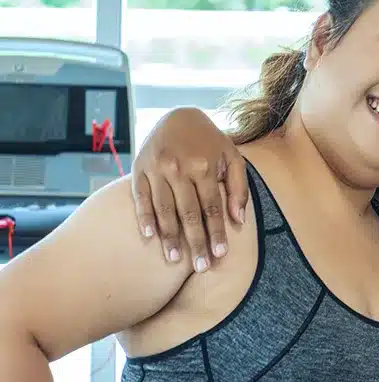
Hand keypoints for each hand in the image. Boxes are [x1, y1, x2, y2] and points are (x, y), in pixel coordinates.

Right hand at [130, 108, 247, 268]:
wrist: (177, 115)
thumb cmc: (210, 141)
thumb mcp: (232, 157)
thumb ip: (238, 188)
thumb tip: (238, 220)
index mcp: (204, 166)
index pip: (212, 207)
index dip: (216, 233)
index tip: (219, 255)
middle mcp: (178, 168)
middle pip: (188, 213)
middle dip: (195, 242)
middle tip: (200, 266)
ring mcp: (156, 169)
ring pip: (163, 209)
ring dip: (169, 237)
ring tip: (175, 259)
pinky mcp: (138, 168)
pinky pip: (140, 197)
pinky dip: (144, 217)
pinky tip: (150, 237)